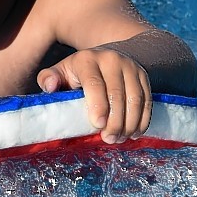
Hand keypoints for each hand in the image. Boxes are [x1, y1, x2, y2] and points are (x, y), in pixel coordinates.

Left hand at [37, 47, 151, 143]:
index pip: (94, 83)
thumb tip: (49, 87)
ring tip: (120, 138)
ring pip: (135, 99)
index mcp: (87, 59)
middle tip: (109, 139)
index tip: (98, 125)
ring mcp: (130, 67)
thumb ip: (49, 79)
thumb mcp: (62, 72)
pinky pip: (147, 100)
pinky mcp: (143, 76)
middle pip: (117, 94)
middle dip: (114, 121)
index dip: (98, 105)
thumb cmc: (79, 72)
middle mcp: (111, 59)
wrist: (107, 57)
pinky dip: (142, 120)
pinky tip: (134, 133)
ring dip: (129, 123)